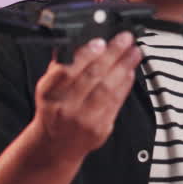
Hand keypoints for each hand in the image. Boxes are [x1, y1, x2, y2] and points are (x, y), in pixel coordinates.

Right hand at [29, 31, 141, 164]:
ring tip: (134, 52)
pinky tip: (130, 71)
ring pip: (107, 90)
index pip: (67, 70)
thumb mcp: (48, 86)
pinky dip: (125, 85)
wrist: (55, 145)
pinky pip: (115, 103)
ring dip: (123, 67)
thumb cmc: (54, 109)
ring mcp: (83, 120)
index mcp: (48, 93)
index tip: (100, 41)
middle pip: (92, 77)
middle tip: (125, 40)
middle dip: (112, 55)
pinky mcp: (99, 129)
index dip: (85, 55)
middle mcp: (65, 107)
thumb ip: (61, 64)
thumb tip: (78, 38)